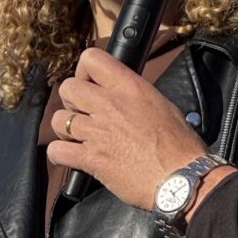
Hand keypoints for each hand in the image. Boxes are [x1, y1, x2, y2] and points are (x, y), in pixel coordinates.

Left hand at [48, 47, 209, 208]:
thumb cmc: (180, 146)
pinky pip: (56, 151)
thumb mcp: (163, 106)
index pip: (91, 59)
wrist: (181, 178)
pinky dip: (59, 155)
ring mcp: (97, 131)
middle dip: (71, 101)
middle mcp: (109, 104)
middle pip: (68, 87)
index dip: (84, 71)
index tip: (89, 83)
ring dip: (65, 129)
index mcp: (130, 87)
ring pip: (59, 120)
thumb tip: (126, 100)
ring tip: (78, 137)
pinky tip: (70, 157)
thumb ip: (137, 97)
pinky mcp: (90, 158)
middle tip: (83, 113)